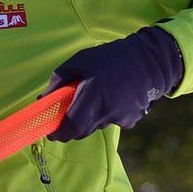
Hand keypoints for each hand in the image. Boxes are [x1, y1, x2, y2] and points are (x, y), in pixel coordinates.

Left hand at [45, 26, 184, 141]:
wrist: (148, 60)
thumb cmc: (110, 58)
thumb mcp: (79, 61)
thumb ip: (58, 80)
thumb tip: (43, 99)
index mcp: (93, 95)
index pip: (72, 126)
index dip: (59, 133)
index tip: (51, 132)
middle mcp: (107, 110)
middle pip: (82, 131)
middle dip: (71, 127)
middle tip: (67, 116)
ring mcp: (121, 117)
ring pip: (96, 126)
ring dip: (90, 118)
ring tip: (96, 96)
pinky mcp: (131, 120)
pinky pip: (111, 122)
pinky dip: (106, 115)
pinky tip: (112, 99)